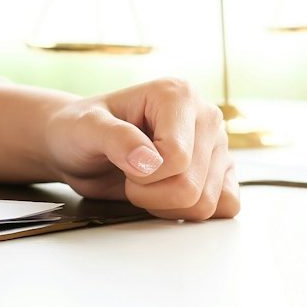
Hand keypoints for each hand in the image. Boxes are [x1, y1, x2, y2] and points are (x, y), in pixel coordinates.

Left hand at [45, 78, 238, 220]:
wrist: (80, 147)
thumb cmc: (80, 131)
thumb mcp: (85, 128)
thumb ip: (114, 139)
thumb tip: (149, 162)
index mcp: (177, 94)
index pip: (177, 157)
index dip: (143, 175)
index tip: (123, 161)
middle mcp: (205, 115)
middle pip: (192, 185)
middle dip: (151, 194)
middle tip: (129, 175)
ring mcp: (217, 144)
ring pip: (207, 203)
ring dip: (166, 206)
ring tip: (146, 183)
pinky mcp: (221, 170)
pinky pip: (226, 206)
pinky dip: (191, 212)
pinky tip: (167, 196)